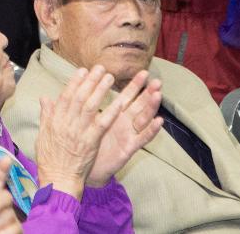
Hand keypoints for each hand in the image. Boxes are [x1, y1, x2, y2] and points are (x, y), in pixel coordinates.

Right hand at [35, 66, 115, 198]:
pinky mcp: (91, 142)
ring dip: (101, 90)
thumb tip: (44, 98)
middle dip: (90, 80)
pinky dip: (110, 112)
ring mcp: (79, 131)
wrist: (58, 178)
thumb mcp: (43, 134)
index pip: (66, 95)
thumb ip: (46, 114)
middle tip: (100, 67)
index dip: (75, 81)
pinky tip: (119, 102)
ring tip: (109, 78)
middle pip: (79, 96)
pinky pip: (102, 124)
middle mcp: (66, 122)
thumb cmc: (50, 158)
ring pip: (91, 106)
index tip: (82, 70)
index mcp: (55, 119)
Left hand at [88, 70, 163, 184]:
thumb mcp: (85, 119)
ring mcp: (128, 135)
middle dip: (148, 92)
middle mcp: (124, 123)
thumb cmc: (85, 141)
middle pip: (139, 105)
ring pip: (143, 118)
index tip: (143, 71)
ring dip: (151, 107)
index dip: (135, 85)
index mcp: (114, 114)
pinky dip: (151, 130)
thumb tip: (82, 82)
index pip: (127, 96)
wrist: (81, 167)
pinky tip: (158, 121)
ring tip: (158, 94)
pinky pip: (142, 138)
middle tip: (157, 80)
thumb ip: (86, 102)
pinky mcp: (129, 148)